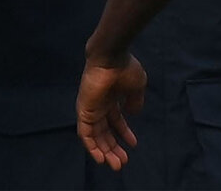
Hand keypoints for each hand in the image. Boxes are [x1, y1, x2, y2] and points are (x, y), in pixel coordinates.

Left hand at [76, 53, 145, 170]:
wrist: (111, 57)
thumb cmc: (124, 68)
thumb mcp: (137, 86)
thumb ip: (135, 101)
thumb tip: (133, 114)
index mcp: (111, 98)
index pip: (116, 121)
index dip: (124, 133)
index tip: (134, 145)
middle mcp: (100, 105)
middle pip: (104, 132)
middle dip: (114, 148)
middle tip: (122, 162)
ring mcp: (90, 109)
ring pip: (95, 136)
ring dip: (104, 151)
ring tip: (115, 164)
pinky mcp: (84, 111)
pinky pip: (85, 133)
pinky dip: (91, 147)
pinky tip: (100, 158)